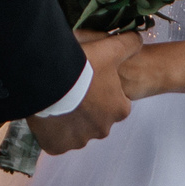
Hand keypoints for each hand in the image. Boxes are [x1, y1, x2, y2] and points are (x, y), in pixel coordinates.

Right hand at [27, 33, 137, 155]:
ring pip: (75, 130)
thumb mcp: (110, 48)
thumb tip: (137, 39)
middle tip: (72, 87)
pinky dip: (52, 131)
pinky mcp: (57, 146)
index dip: (103, 88)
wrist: (48, 79)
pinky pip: (56, 141)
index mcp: (119, 109)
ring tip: (57, 98)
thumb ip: (129, 44)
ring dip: (69, 118)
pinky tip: (47, 113)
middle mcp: (102, 129)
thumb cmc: (82, 66)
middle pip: (96, 118)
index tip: (90, 78)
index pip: (116, 102)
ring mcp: (78, 140)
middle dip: (86, 107)